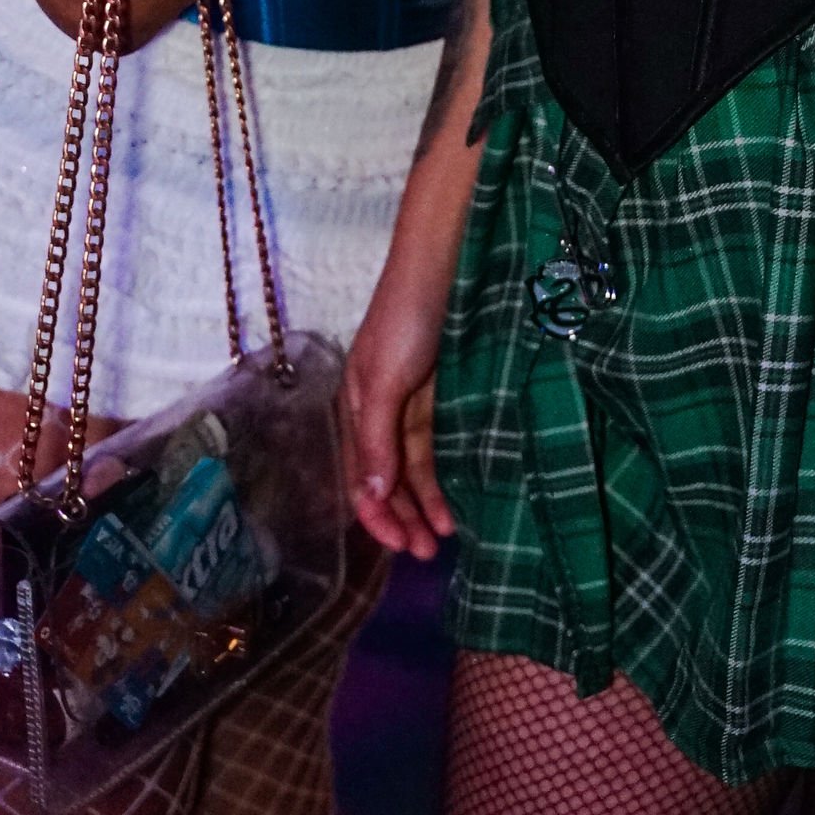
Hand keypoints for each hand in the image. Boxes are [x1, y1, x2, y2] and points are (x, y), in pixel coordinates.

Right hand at [339, 265, 453, 561]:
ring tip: (448, 536)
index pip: (362, 477)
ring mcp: (414, 402)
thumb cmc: (405, 317)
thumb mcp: (383, 379)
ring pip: (416, 466)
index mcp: (355, 406)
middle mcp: (381, 410)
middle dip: (404, 518)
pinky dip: (446, 474)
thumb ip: (377, 438)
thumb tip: (371, 495)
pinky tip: (459, 496)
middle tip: (431, 553)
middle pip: (389, 478)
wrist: (447, 260)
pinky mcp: (445, 392)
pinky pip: (440, 444)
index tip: (404, 548)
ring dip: (426, 502)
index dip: (379, 517)